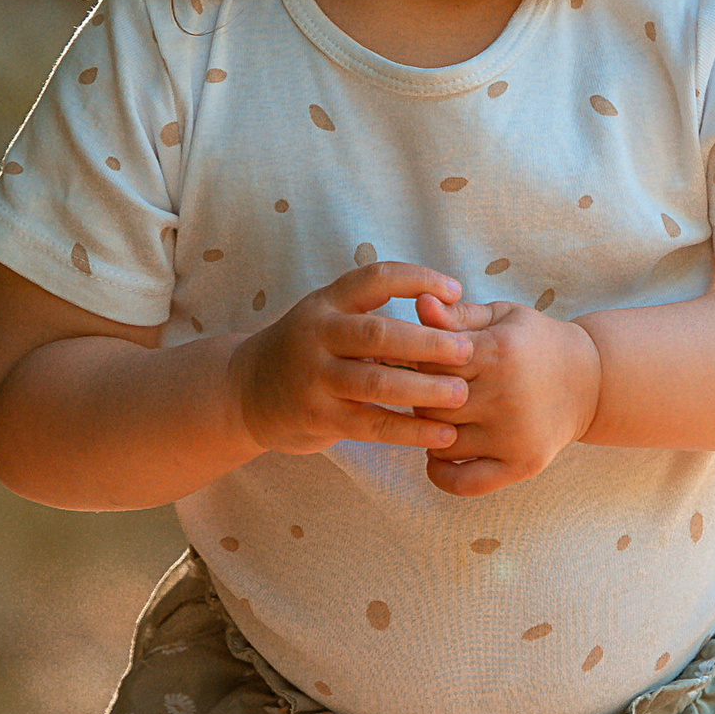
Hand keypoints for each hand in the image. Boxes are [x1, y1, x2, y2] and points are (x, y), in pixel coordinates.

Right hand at [229, 262, 473, 454]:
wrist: (246, 392)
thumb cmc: (308, 352)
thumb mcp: (329, 320)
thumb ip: (372, 316)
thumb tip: (448, 310)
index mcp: (326, 303)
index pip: (375, 278)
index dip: (418, 280)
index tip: (456, 291)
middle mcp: (316, 334)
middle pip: (378, 333)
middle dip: (428, 343)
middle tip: (468, 351)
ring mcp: (314, 377)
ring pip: (376, 383)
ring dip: (424, 389)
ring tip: (462, 394)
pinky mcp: (317, 416)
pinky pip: (371, 425)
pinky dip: (410, 431)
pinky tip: (443, 434)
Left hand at [419, 295, 602, 495]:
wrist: (591, 380)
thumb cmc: (535, 343)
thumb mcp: (501, 318)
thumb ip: (457, 314)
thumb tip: (419, 304)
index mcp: (498, 351)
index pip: (428, 362)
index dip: (419, 364)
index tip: (425, 364)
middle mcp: (505, 394)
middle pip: (429, 404)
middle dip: (421, 399)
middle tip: (429, 394)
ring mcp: (514, 434)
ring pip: (440, 442)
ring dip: (430, 434)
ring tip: (441, 419)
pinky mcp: (522, 464)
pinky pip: (464, 482)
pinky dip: (441, 475)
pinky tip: (438, 458)